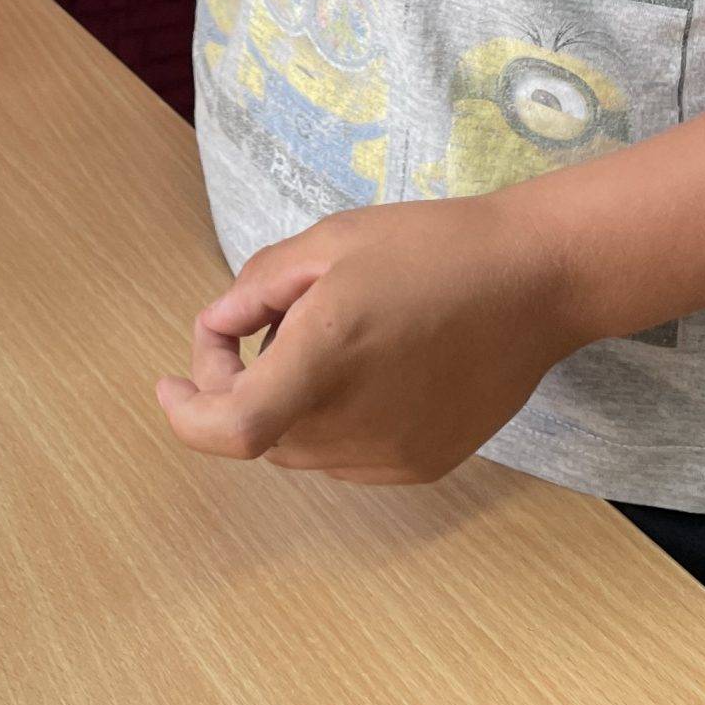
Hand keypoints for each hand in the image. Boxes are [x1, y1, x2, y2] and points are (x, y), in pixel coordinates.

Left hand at [155, 194, 582, 483]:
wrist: (533, 282)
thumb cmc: (431, 246)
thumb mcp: (331, 240)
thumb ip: (259, 287)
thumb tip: (216, 327)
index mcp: (326, 359)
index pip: (232, 427)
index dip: (187, 415)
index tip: (171, 384)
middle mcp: (354, 423)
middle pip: (259, 434)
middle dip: (237, 385)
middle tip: (259, 324)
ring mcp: (391, 455)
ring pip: (299, 450)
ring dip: (283, 405)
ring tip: (323, 336)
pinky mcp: (421, 465)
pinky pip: (345, 456)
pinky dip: (327, 421)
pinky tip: (364, 367)